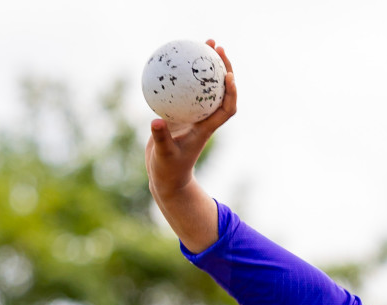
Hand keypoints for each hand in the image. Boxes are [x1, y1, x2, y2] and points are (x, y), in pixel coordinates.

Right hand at [144, 39, 235, 251]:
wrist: (167, 179)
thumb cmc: (169, 171)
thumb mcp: (164, 156)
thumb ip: (161, 139)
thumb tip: (156, 121)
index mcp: (206, 129)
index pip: (226, 108)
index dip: (231, 92)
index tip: (229, 75)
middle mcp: (203, 119)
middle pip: (220, 91)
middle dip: (222, 68)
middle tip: (216, 45)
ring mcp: (193, 116)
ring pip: (204, 87)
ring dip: (206, 66)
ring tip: (203, 43)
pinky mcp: (180, 115)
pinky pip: (184, 90)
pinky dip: (184, 75)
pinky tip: (173, 59)